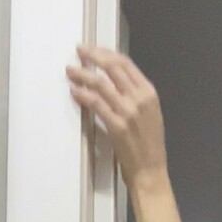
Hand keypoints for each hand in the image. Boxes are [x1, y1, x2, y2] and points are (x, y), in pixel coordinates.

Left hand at [66, 48, 167, 187]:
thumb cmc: (150, 146)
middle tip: (79, 52)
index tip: (93, 50)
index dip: (106, 53)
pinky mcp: (116, 125)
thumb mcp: (150, 114)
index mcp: (149, 92)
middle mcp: (139, 98)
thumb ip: (135, 95)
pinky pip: (95, 103)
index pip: (125, 63)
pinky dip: (82, 94)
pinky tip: (74, 92)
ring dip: (82, 74)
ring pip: (100, 83)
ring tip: (70, 71)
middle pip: (111, 67)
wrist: (150, 171)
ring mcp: (127, 111)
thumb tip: (115, 80)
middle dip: (92, 56)